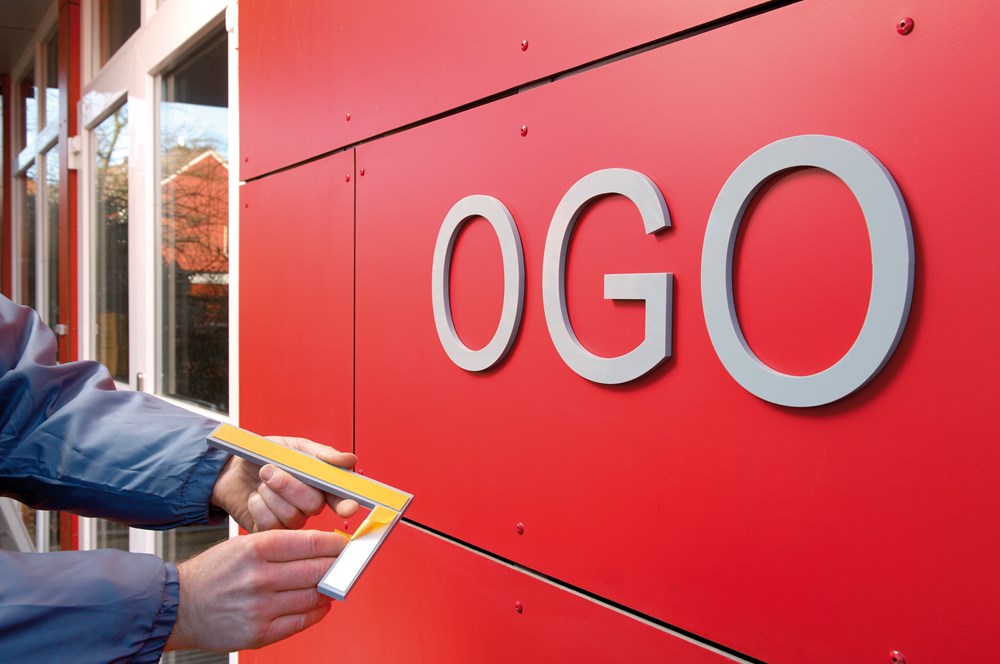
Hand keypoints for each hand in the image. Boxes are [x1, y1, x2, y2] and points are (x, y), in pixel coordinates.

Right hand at [165, 530, 344, 651]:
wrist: (179, 606)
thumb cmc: (214, 572)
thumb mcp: (243, 544)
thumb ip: (281, 545)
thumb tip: (322, 547)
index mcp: (256, 548)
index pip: (311, 543)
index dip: (336, 544)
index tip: (346, 545)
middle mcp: (259, 577)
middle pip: (318, 569)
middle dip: (338, 566)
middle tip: (346, 563)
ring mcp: (260, 607)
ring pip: (313, 596)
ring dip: (329, 590)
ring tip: (331, 584)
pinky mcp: (259, 632)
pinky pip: (302, 622)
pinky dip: (317, 612)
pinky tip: (319, 604)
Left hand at [211, 436, 359, 531]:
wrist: (231, 468)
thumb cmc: (265, 456)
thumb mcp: (293, 447)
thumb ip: (321, 454)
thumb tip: (349, 460)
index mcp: (320, 485)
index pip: (341, 499)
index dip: (346, 504)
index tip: (348, 508)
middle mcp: (308, 506)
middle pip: (313, 506)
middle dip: (290, 486)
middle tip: (270, 471)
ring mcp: (290, 521)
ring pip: (291, 515)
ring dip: (270, 493)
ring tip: (261, 481)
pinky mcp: (270, 532)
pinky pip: (270, 524)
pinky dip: (258, 505)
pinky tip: (254, 497)